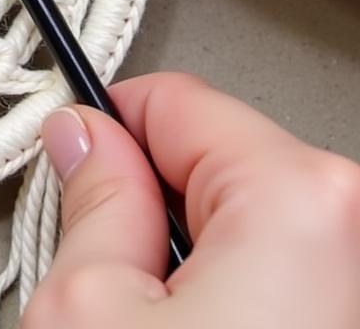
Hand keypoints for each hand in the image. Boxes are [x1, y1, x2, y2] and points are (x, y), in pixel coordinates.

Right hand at [26, 74, 359, 327]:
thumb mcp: (90, 309)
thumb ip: (94, 202)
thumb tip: (87, 140)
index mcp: (299, 202)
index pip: (174, 101)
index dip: (107, 124)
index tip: (75, 151)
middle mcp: (356, 231)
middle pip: (217, 162)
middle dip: (155, 202)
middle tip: (118, 274)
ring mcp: (358, 281)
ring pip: (248, 225)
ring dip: (196, 259)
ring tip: (161, 323)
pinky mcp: (348, 315)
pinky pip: (283, 273)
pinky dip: (237, 297)